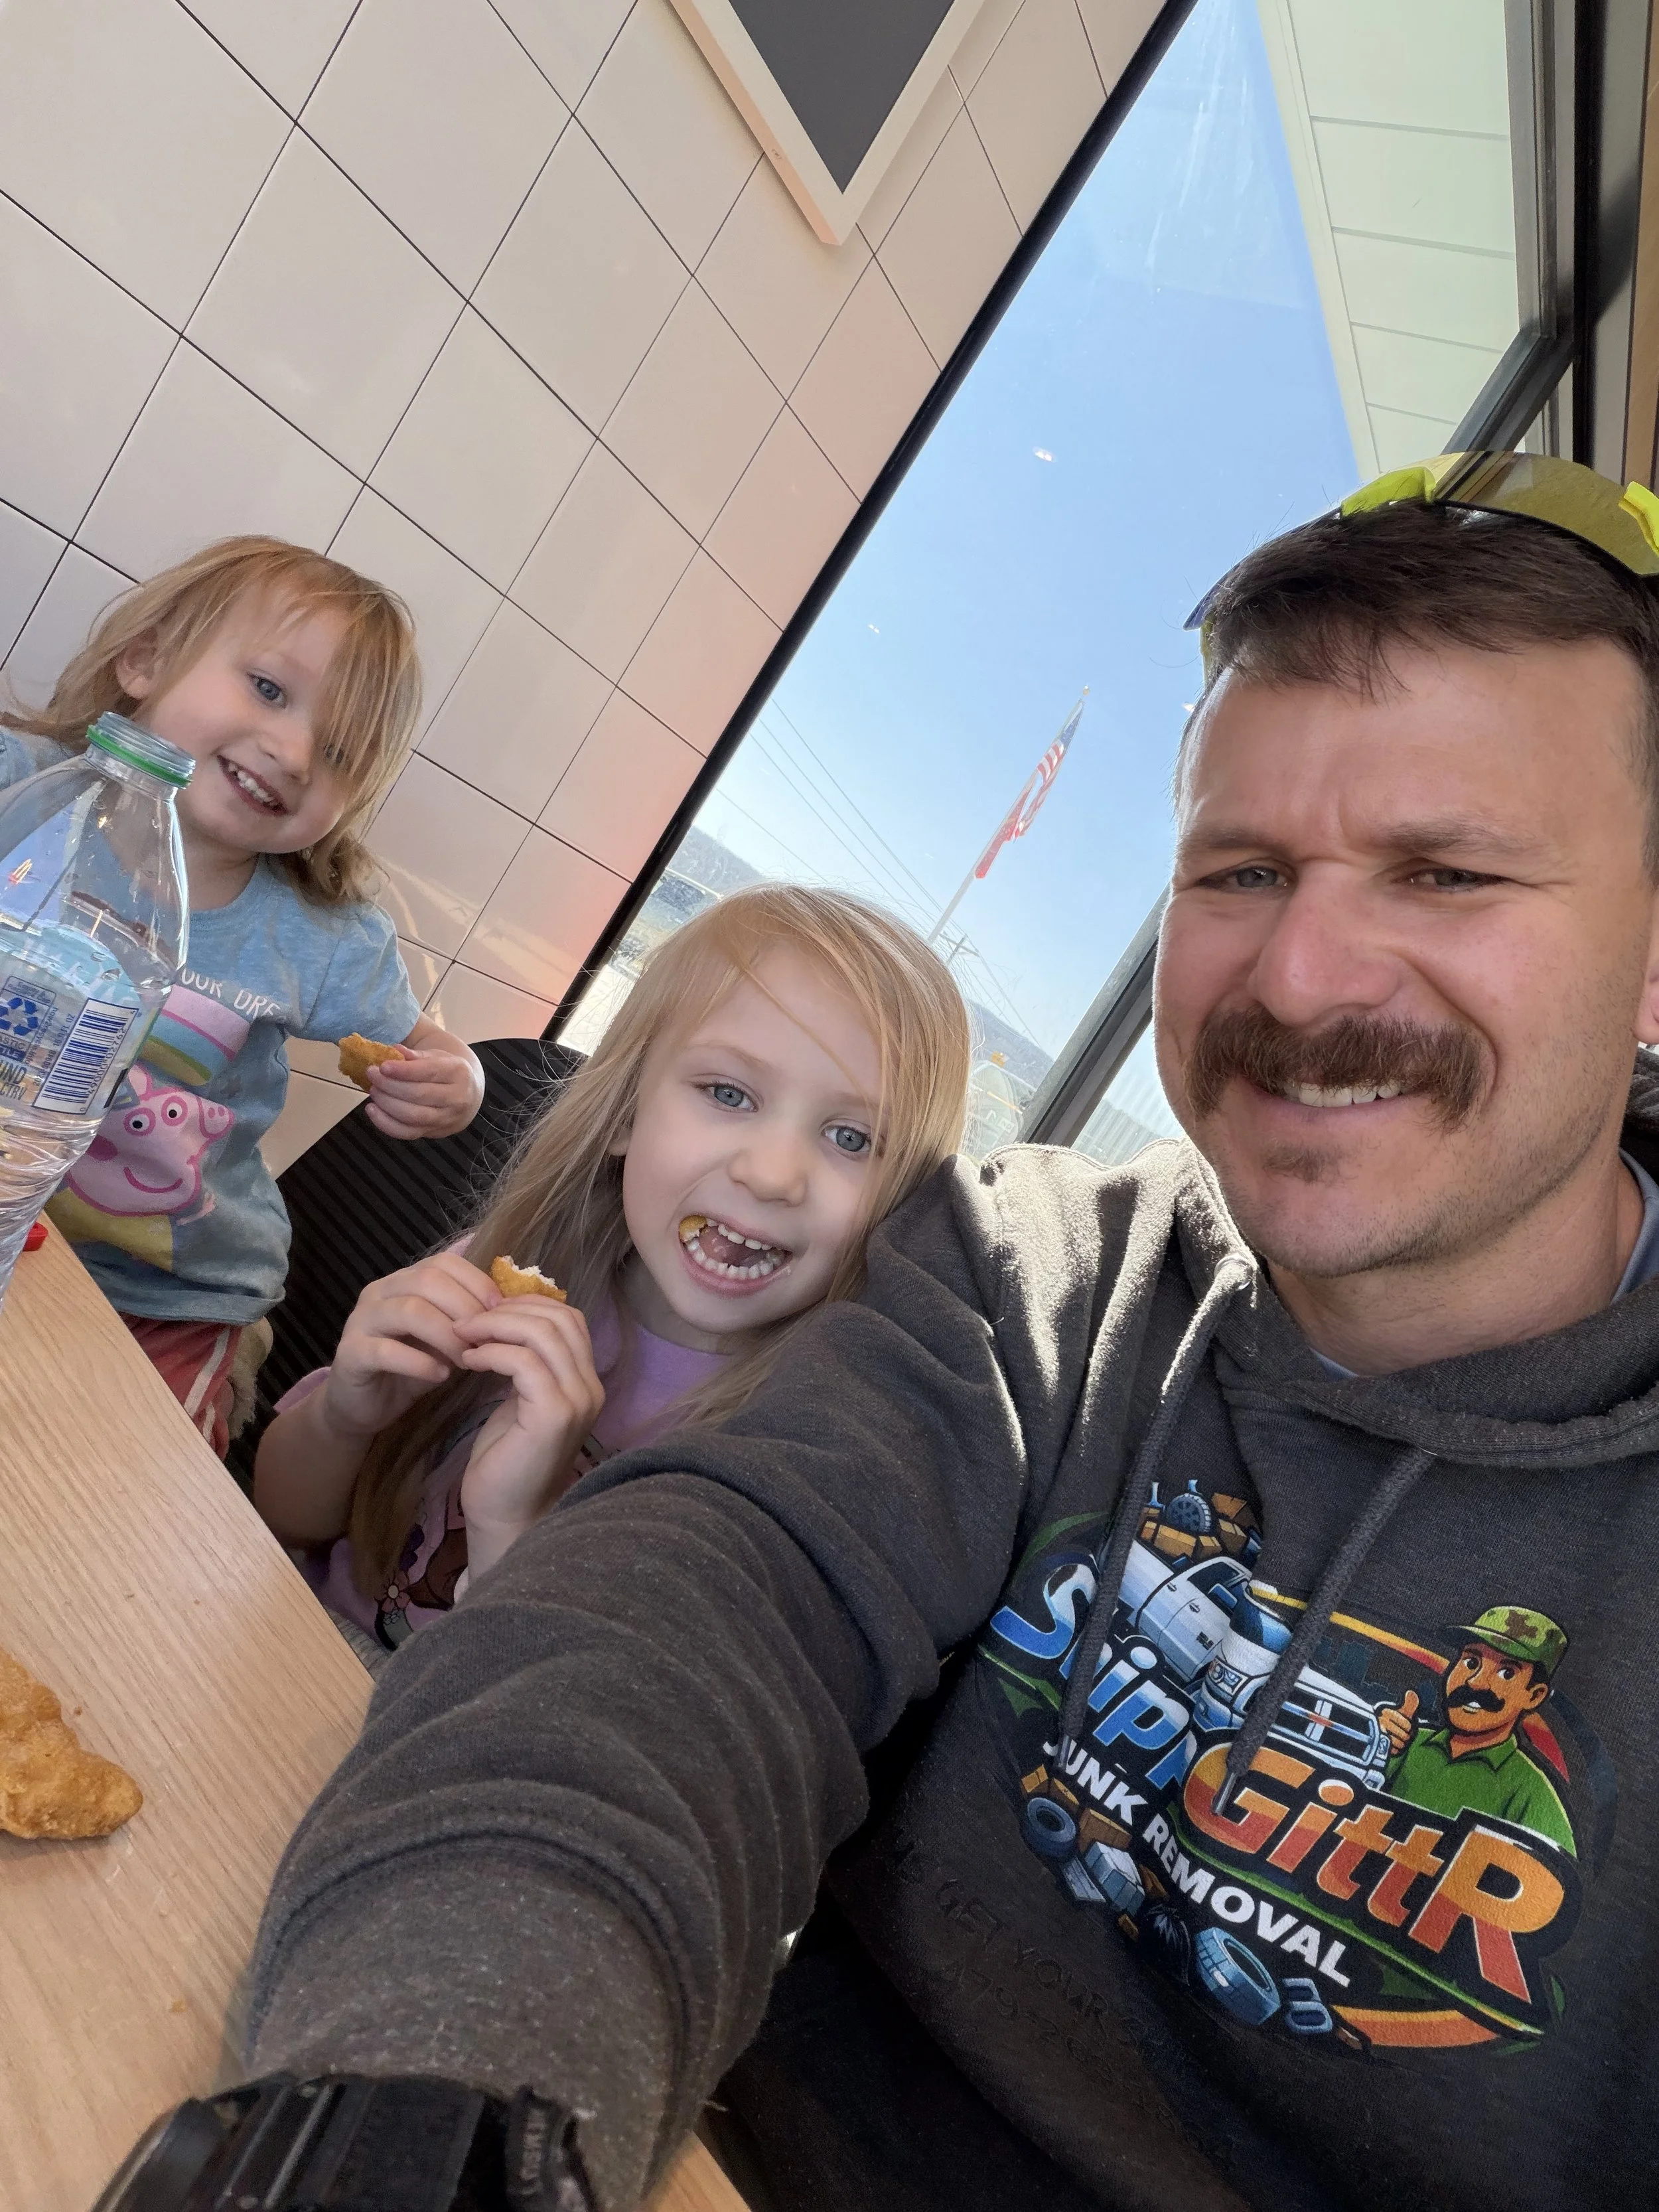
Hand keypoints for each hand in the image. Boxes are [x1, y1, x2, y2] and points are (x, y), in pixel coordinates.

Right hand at [322, 1251, 501, 1440]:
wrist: (362, 1405)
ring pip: (410, 1312)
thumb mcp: (443, 1340)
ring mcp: (361, 1320)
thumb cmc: (409, 1368)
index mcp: (403, 1281)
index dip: (477, 1283)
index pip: (444, 1263)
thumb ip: (466, 1321)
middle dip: (466, 1309)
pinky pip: (387, 1351)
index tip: (502, 1312)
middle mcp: (380, 1292)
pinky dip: (420, 1363)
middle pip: (428, 1281)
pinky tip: (440, 1376)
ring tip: (468, 1360)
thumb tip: (509, 1310)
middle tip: (487, 1340)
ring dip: (447, 1336)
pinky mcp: (350, 1353)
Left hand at [365, 1044, 483, 1139]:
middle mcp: (457, 1098)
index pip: (429, 1072)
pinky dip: (385, 1123)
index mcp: (459, 1073)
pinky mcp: (433, 1133)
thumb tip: (395, 1051)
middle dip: (389, 1085)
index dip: (403, 1070)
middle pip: (418, 1094)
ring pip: (411, 1115)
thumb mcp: (438, 1057)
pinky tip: (372, 1110)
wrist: (468, 1097)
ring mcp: (446, 1119)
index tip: (382, 1066)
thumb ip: (416, 1055)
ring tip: (374, 1090)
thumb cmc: (448, 1073)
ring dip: (386, 1103)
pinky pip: (406, 1132)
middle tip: (372, 1074)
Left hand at [453, 1298, 604, 1575]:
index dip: (528, 1305)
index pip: (569, 1319)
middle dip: (508, 1309)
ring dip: (496, 1327)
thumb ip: (524, 1364)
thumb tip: (504, 1319)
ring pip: (543, 1334)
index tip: (487, 1311)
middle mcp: (591, 1388)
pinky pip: (523, 1362)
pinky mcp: (553, 1416)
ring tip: (464, 1335)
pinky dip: (491, 1352)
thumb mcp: (519, 1400)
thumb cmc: (507, 1459)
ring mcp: (577, 1402)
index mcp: (585, 1382)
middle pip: (559, 1319)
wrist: (506, 1514)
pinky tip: (468, 1361)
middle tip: (468, 1319)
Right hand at [1378, 1689, 1420, 1753]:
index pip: (1407, 1725)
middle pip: (1403, 1735)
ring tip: (1398, 1740)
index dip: (1408, 1727)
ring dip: (1400, 1744)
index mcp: (1386, 1712)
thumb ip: (1409, 1704)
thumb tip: (1412, 1692)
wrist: (1379, 1732)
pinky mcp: (1376, 1744)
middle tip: (1402, 1734)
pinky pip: (1392, 1750)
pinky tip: (1392, 1745)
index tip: (1404, 1725)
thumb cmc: (1394, 1722)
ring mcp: (1377, 1732)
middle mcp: (1380, 1720)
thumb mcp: (1402, 1712)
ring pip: (1398, 1743)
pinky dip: (1394, 1750)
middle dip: (1405, 1736)